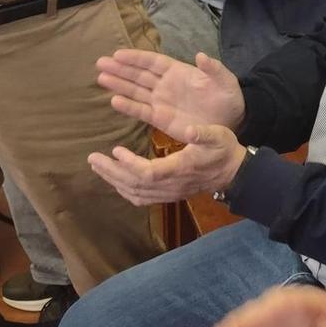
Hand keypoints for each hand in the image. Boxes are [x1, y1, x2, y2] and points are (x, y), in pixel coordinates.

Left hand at [90, 121, 244, 204]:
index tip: (116, 150)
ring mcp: (168, 193)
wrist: (232, 173)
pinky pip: (140, 198)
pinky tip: (114, 179)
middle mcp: (171, 185)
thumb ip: (202, 133)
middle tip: (93, 157)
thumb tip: (189, 128)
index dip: (130, 164)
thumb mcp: (218, 135)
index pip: (149, 173)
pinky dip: (123, 190)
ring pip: (134, 193)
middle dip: (111, 172)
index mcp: (180, 169)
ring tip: (98, 165)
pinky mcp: (167, 196)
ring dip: (114, 180)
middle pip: (134, 185)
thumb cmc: (223, 150)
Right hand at [96, 46, 245, 135]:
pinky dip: (128, 107)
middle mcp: (166, 84)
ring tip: (101, 78)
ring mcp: (161, 101)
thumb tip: (201, 56)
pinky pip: (142, 111)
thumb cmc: (228, 96)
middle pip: (139, 74)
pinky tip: (114, 101)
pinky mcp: (161, 118)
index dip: (136, 57)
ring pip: (136, 91)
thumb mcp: (225, 80)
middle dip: (120, 68)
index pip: (152, 62)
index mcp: (178, 71)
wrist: (233, 120)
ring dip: (119, 85)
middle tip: (100, 63)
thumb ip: (213, 68)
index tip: (117, 54)